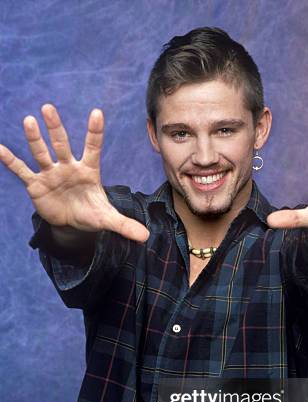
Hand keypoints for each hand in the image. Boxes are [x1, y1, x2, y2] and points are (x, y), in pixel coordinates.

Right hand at [0, 104, 148, 241]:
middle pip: (62, 144)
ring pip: (42, 153)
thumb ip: (125, 225)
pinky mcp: (36, 184)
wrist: (71, 223)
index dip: (94, 132)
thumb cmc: (91, 213)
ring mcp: (51, 174)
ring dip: (34, 139)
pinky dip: (10, 161)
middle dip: (55, 128)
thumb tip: (146, 238)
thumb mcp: (107, 220)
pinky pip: (22, 170)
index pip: (93, 148)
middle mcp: (68, 167)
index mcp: (88, 171)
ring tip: (28, 120)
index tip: (97, 113)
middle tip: (48, 108)